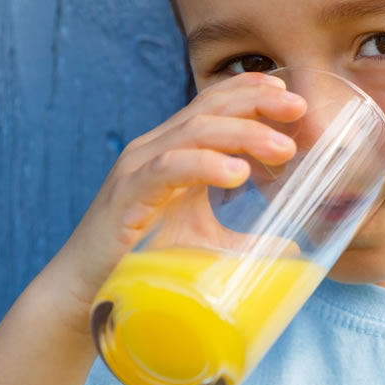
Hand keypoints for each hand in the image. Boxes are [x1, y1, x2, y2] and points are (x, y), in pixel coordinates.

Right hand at [55, 72, 305, 324]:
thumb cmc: (143, 262)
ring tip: (283, 148)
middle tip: (300, 110)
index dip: (251, 91)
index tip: (291, 96)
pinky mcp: (127, 195)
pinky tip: (237, 173)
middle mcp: (155, 149)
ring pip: (195, 131)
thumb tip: (293, 251)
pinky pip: (168, 167)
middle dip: (257, 102)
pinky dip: (205, 164)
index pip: (214, 104)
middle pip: (210, 108)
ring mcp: (139, 168)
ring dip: (243, 134)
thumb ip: (246, 241)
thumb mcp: (207, 244)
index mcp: (174, 150)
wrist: (85, 292)